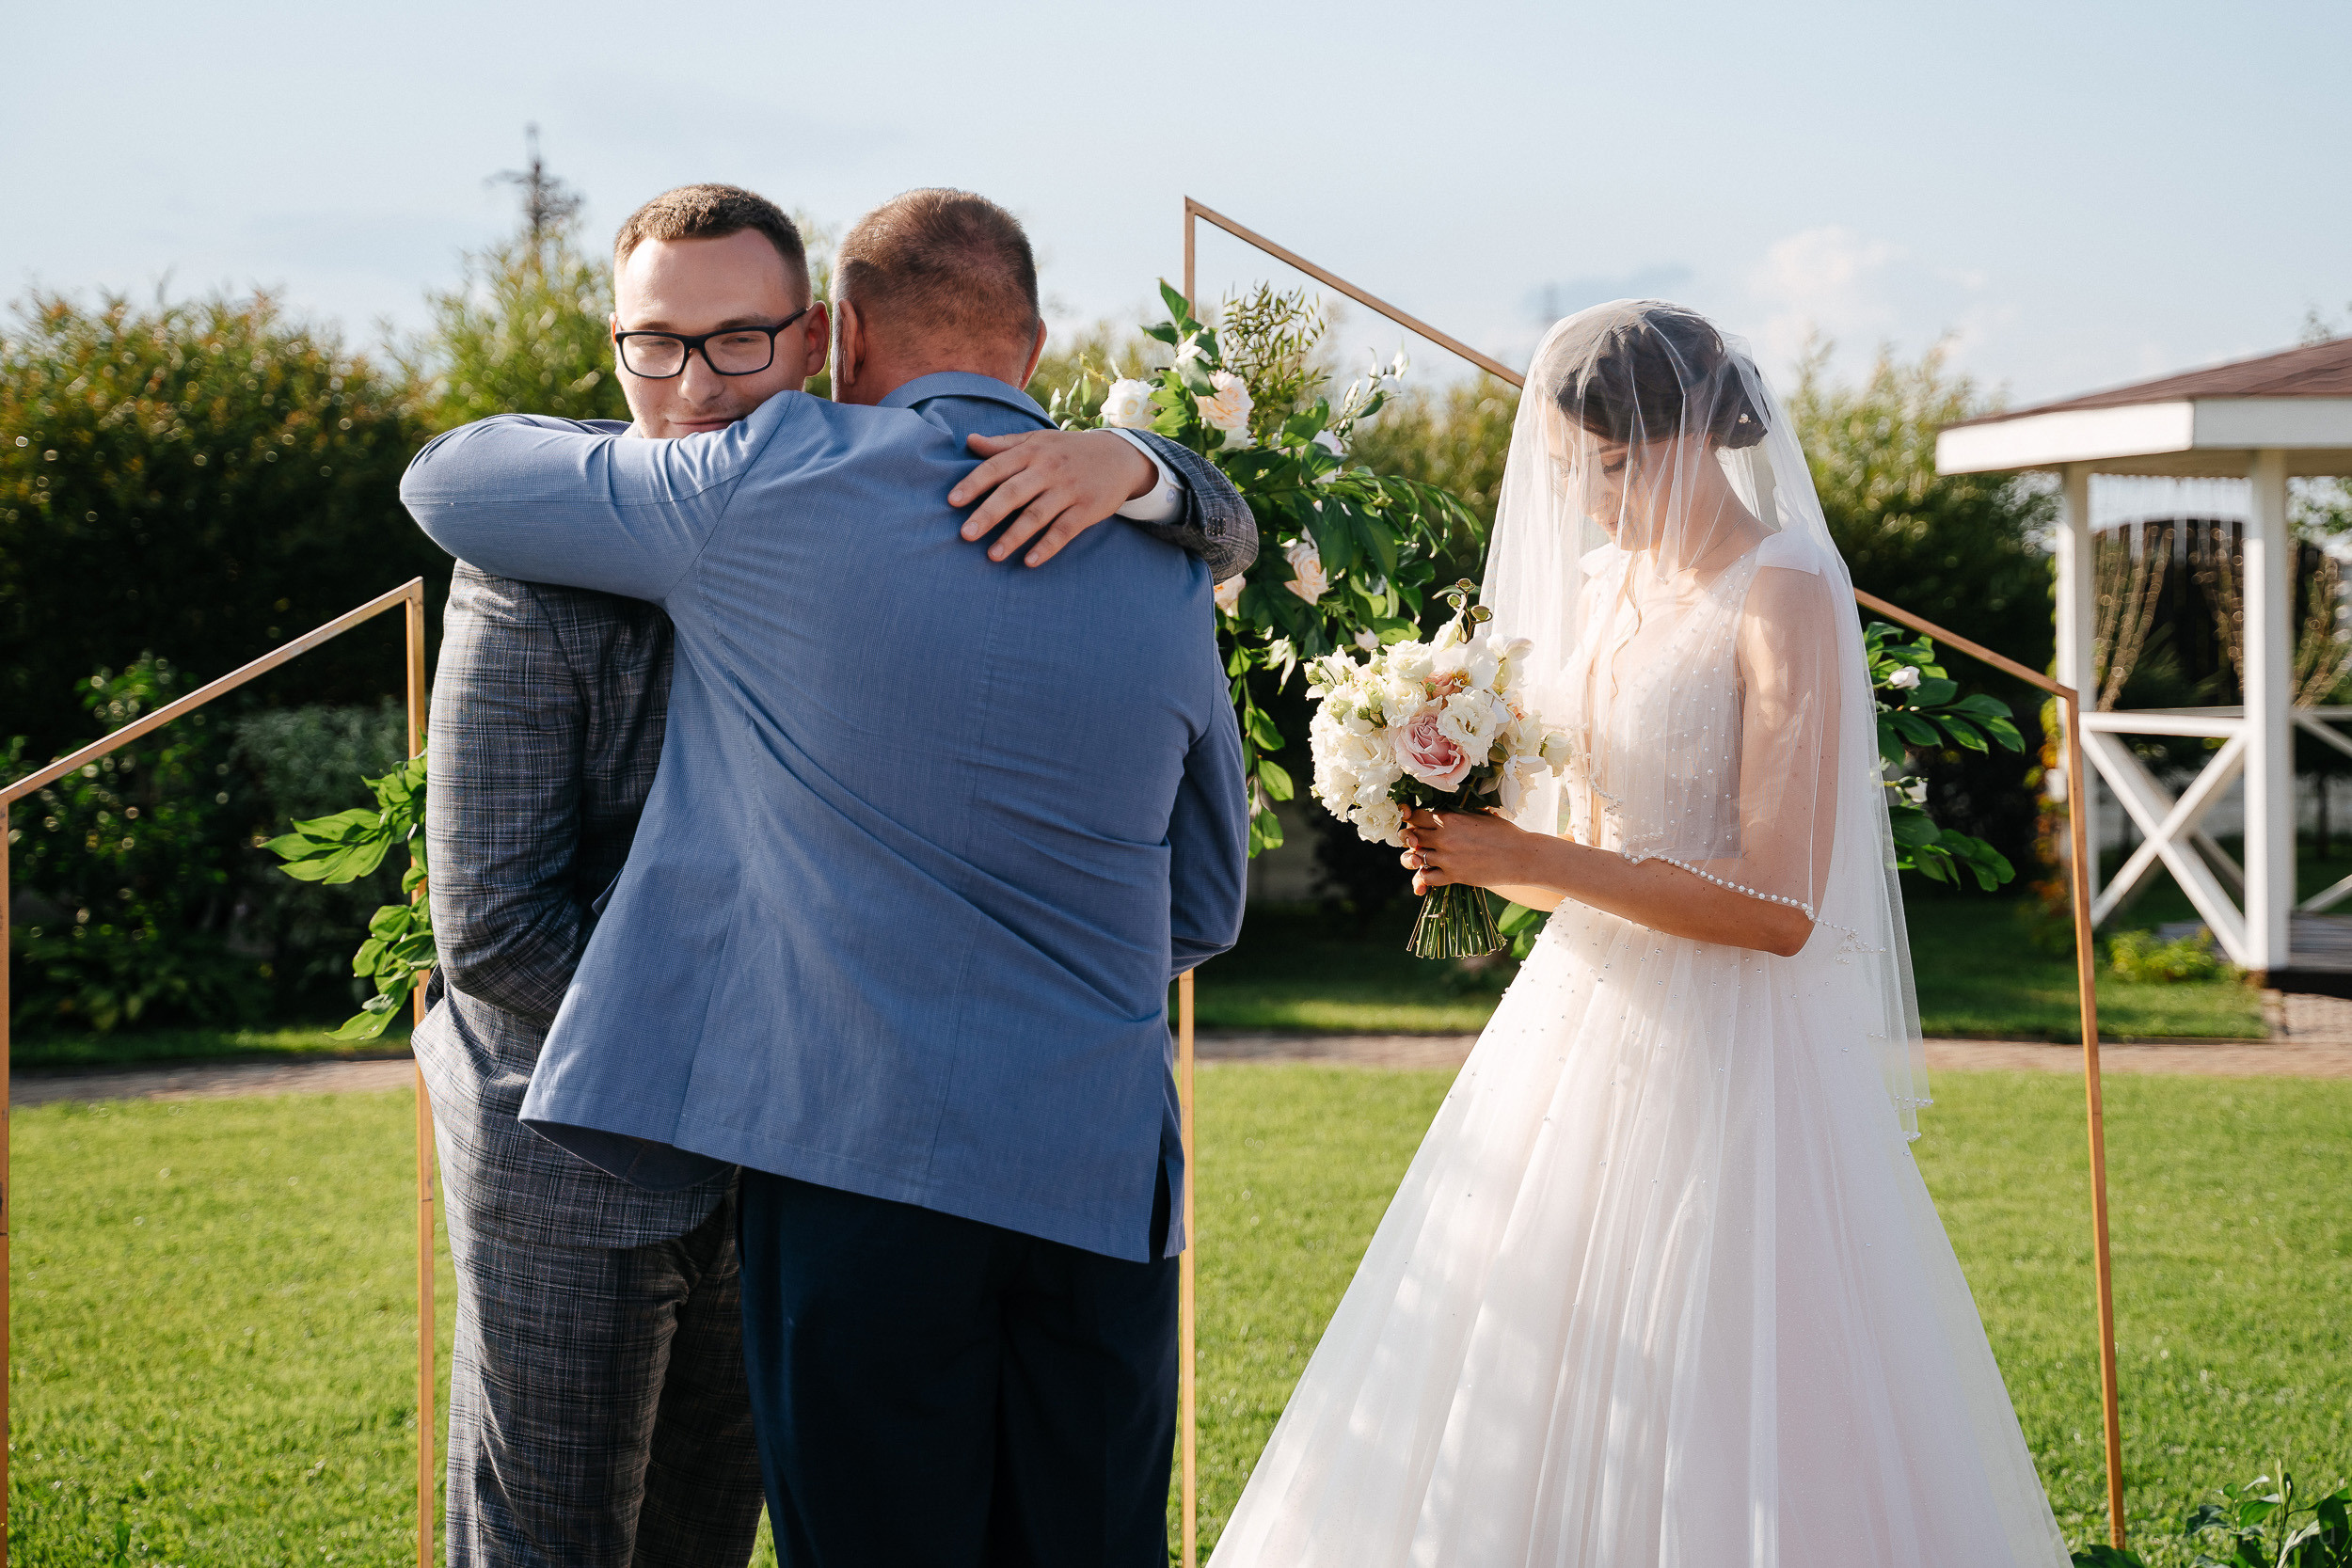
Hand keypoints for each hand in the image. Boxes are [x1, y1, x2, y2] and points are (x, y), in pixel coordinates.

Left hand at [950, 429, 1155, 566]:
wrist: (1120, 456)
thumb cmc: (1068, 450)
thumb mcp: (1038, 440)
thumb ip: (1003, 444)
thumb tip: (969, 441)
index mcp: (1032, 451)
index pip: (997, 466)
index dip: (974, 483)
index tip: (952, 501)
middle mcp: (1048, 469)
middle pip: (1013, 493)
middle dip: (988, 514)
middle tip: (965, 534)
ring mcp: (1069, 490)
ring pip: (1037, 515)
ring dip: (1014, 536)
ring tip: (992, 555)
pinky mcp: (1087, 510)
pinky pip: (1064, 530)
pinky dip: (1047, 546)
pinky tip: (1030, 561)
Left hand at [1399, 807, 1538, 895]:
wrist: (1520, 856)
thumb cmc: (1504, 833)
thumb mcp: (1479, 815)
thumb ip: (1458, 814)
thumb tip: (1446, 811)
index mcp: (1449, 819)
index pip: (1415, 816)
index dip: (1411, 819)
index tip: (1414, 822)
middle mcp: (1444, 837)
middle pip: (1411, 836)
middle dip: (1412, 838)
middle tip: (1419, 840)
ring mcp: (1447, 858)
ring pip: (1415, 857)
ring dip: (1418, 857)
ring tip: (1426, 856)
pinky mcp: (1453, 876)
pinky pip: (1427, 877)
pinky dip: (1426, 876)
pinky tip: (1434, 872)